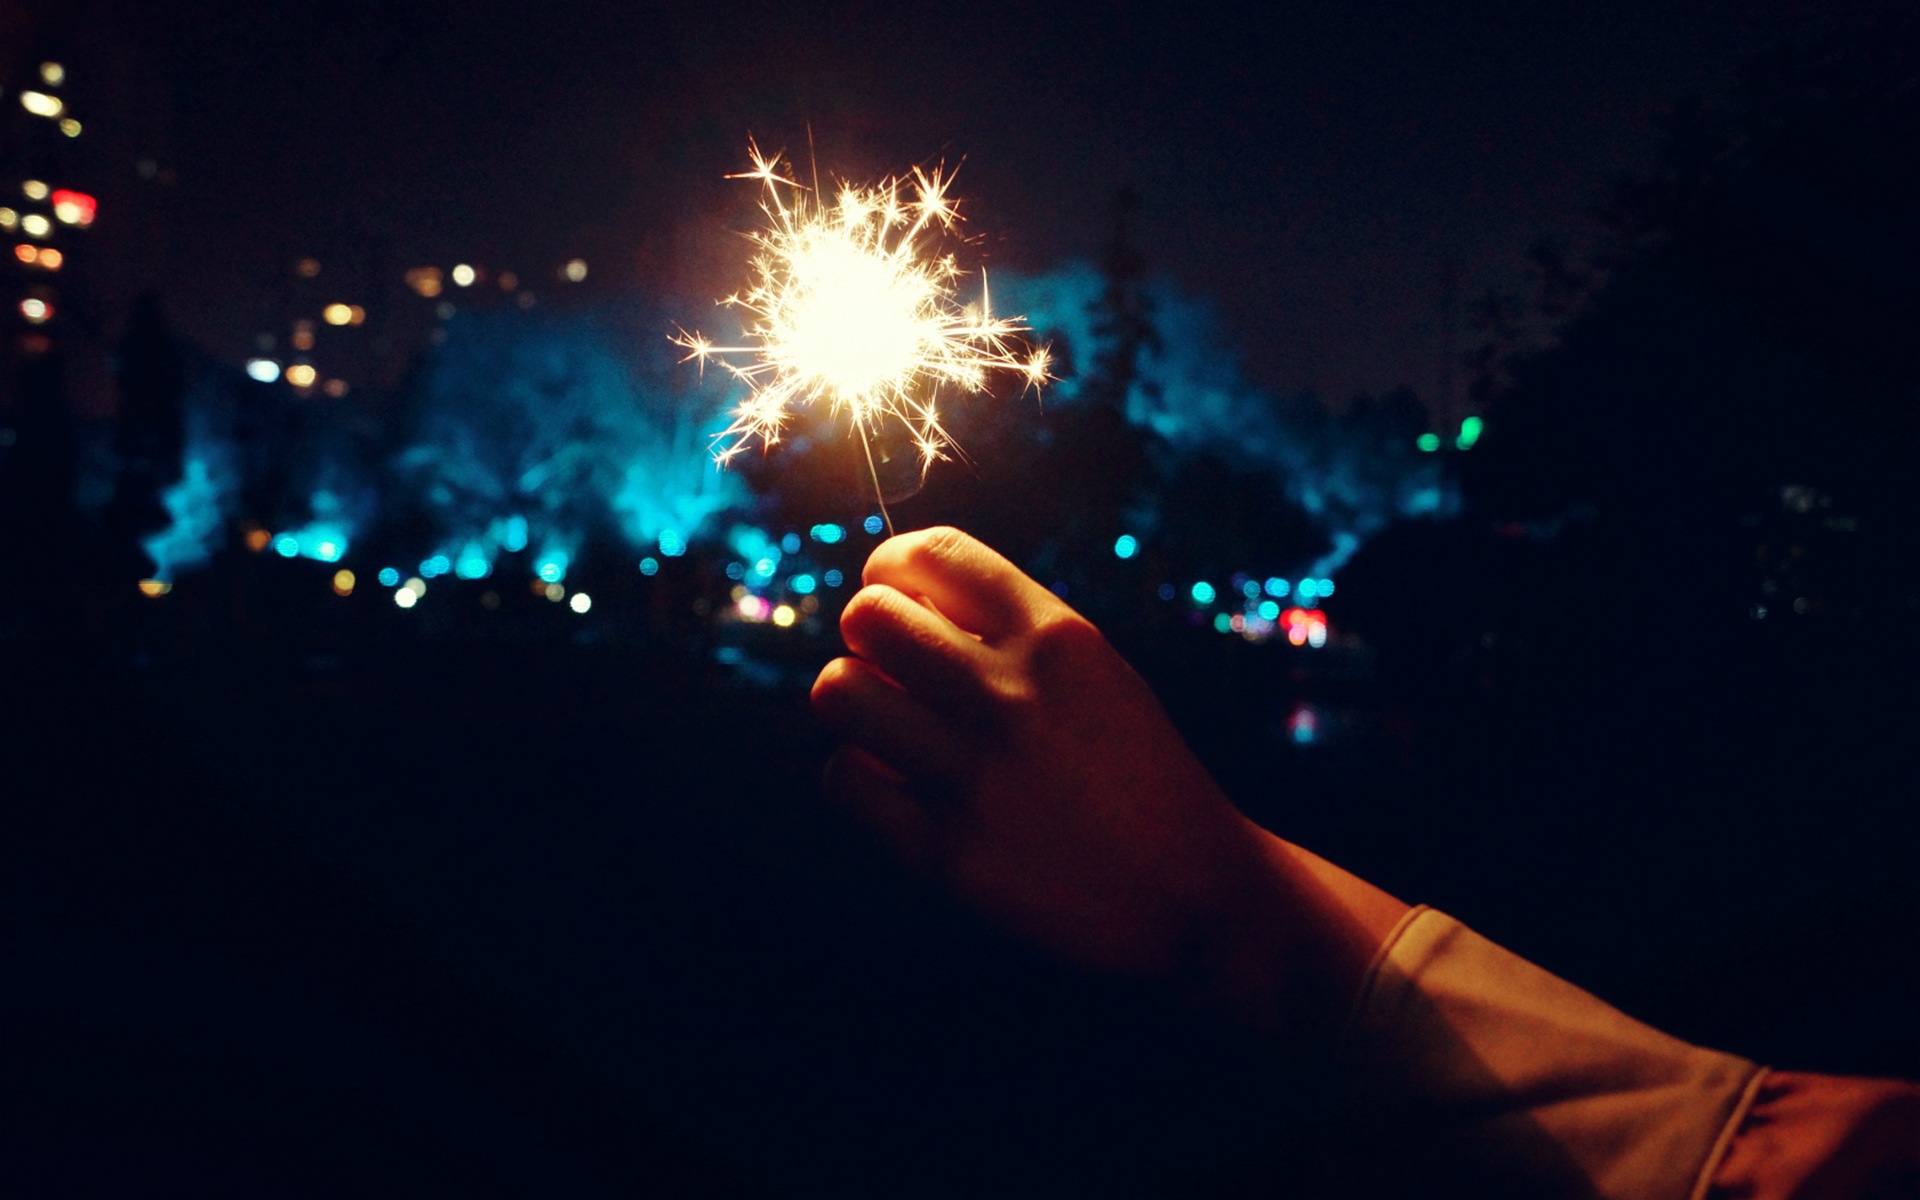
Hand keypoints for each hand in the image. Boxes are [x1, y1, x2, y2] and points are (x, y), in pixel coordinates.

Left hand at [811, 527, 1408, 1030]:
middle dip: (867, 637)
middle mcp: (1013, 696)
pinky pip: (844, 780)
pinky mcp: (948, 855)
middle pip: (867, 617)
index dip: (891, 566)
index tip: (894, 593)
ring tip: (887, 725)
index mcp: (1059, 639)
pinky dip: (859, 778)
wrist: (1197, 894)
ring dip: (853, 701)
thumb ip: (1010, 633)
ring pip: (837, 692)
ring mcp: (976, 777)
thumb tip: (897, 599)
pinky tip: (894, 786)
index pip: (933, 554)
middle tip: (891, 670)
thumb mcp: (1098, 675)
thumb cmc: (1137, 775)